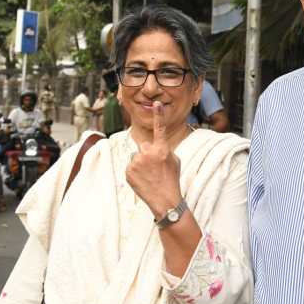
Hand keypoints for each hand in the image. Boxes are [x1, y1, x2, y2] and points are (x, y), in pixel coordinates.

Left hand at [126, 102, 182, 217]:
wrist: (165, 199)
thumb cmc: (172, 179)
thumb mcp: (174, 161)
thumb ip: (164, 150)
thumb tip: (155, 147)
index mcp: (162, 149)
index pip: (160, 129)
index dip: (159, 116)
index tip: (156, 103)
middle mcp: (148, 153)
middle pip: (144, 145)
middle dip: (147, 152)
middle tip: (154, 166)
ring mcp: (136, 162)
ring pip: (136, 157)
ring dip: (141, 163)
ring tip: (149, 175)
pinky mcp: (128, 171)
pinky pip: (130, 166)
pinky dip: (135, 172)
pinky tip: (143, 180)